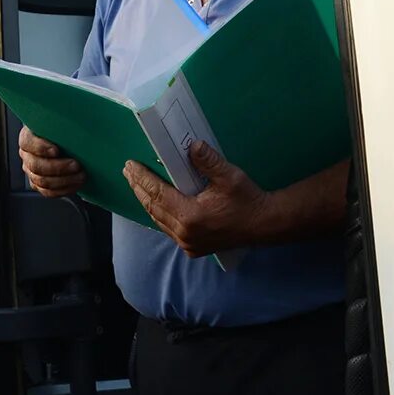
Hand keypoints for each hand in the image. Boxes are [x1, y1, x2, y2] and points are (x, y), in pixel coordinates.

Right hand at [19, 126, 85, 197]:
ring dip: (64, 180)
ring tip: (81, 175)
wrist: (69, 143)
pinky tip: (76, 184)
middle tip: (76, 164)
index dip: (40, 148)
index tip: (57, 150)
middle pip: (35, 165)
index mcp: (28, 136)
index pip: (27, 142)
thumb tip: (80, 118)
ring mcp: (31, 170)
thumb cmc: (65, 129)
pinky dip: (63, 190)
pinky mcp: (38, 184)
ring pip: (41, 181)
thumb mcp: (63, 121)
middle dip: (57, 167)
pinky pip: (47, 192)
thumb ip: (64, 121)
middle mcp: (27, 154)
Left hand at [123, 141, 270, 256]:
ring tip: (136, 184)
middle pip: (153, 208)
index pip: (157, 194)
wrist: (265, 224)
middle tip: (127, 171)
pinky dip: (159, 214)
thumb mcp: (229, 176)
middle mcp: (185, 234)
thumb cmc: (247, 199)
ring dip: (147, 201)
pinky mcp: (193, 248)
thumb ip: (208, 161)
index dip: (142, 179)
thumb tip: (192, 145)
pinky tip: (154, 204)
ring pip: (158, 220)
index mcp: (191, 216)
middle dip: (139, 188)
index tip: (130, 166)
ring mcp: (188, 244)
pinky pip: (168, 229)